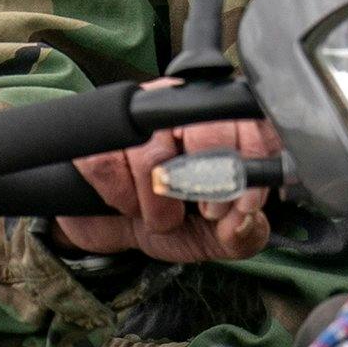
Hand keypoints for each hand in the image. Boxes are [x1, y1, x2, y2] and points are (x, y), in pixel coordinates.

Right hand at [52, 80, 281, 262]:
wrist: (117, 230)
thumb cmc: (175, 222)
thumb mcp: (217, 236)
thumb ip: (244, 233)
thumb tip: (244, 217)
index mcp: (223, 125)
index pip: (249, 118)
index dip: (250, 158)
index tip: (244, 200)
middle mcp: (183, 109)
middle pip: (205, 125)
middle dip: (206, 183)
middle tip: (204, 210)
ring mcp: (137, 117)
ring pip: (153, 155)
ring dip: (158, 205)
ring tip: (161, 217)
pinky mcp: (97, 135)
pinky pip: (107, 164)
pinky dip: (120, 197)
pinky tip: (129, 204)